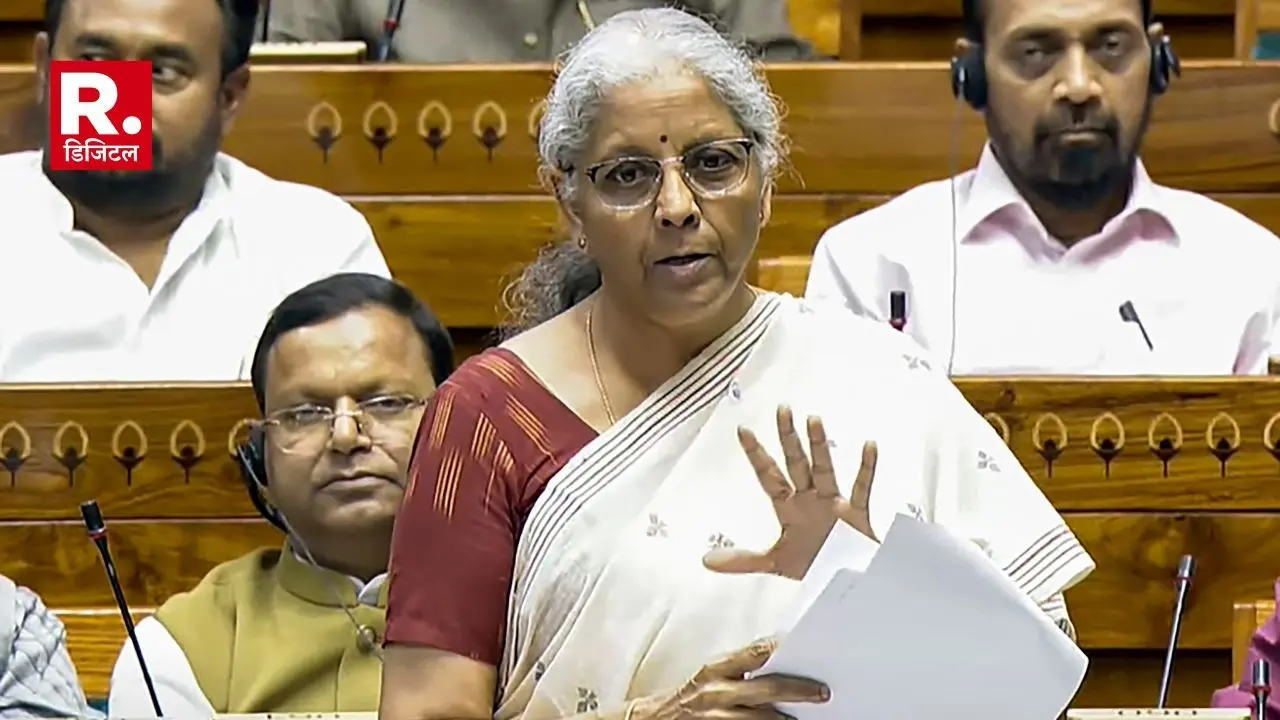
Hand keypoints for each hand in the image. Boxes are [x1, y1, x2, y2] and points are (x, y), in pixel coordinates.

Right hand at [630, 637, 827, 719]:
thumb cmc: (688, 697)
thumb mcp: (709, 676)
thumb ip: (737, 669)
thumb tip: (775, 658)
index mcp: (716, 669)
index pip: (752, 654)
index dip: (778, 648)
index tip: (803, 645)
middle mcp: (717, 692)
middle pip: (765, 690)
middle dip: (796, 691)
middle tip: (822, 693)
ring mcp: (718, 718)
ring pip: (760, 719)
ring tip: (803, 719)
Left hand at [704, 405, 877, 579]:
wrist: (848, 582)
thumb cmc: (816, 566)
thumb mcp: (776, 562)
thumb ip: (743, 559)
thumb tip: (707, 560)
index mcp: (790, 507)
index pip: (769, 475)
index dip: (756, 455)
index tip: (744, 430)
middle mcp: (810, 499)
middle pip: (796, 463)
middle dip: (787, 438)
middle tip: (781, 410)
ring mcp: (833, 504)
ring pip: (824, 469)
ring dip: (818, 446)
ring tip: (813, 420)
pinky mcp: (856, 514)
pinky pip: (861, 488)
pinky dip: (866, 468)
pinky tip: (868, 446)